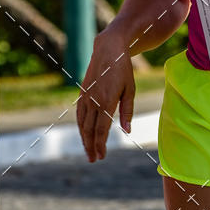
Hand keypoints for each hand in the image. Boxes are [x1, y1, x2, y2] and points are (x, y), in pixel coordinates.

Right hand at [77, 31, 134, 161]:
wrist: (108, 50)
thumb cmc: (123, 70)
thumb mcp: (130, 90)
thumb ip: (127, 111)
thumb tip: (127, 131)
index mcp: (106, 101)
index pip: (101, 129)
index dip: (100, 144)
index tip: (102, 156)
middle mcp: (93, 100)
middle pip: (89, 129)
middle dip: (91, 146)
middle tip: (94, 159)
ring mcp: (86, 96)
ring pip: (82, 123)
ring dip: (84, 139)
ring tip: (88, 151)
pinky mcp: (82, 93)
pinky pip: (79, 114)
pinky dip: (80, 126)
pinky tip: (84, 134)